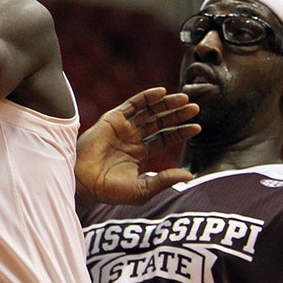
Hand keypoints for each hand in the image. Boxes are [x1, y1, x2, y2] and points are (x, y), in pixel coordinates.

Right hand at [75, 88, 200, 205]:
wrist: (85, 183)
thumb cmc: (110, 191)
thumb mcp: (143, 188)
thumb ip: (165, 180)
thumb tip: (190, 176)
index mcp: (139, 153)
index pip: (164, 138)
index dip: (181, 132)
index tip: (197, 127)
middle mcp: (132, 137)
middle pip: (159, 122)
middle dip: (177, 115)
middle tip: (195, 108)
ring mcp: (123, 127)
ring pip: (148, 111)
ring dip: (166, 104)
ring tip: (184, 99)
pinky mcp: (113, 119)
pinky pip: (132, 104)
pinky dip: (146, 97)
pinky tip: (162, 92)